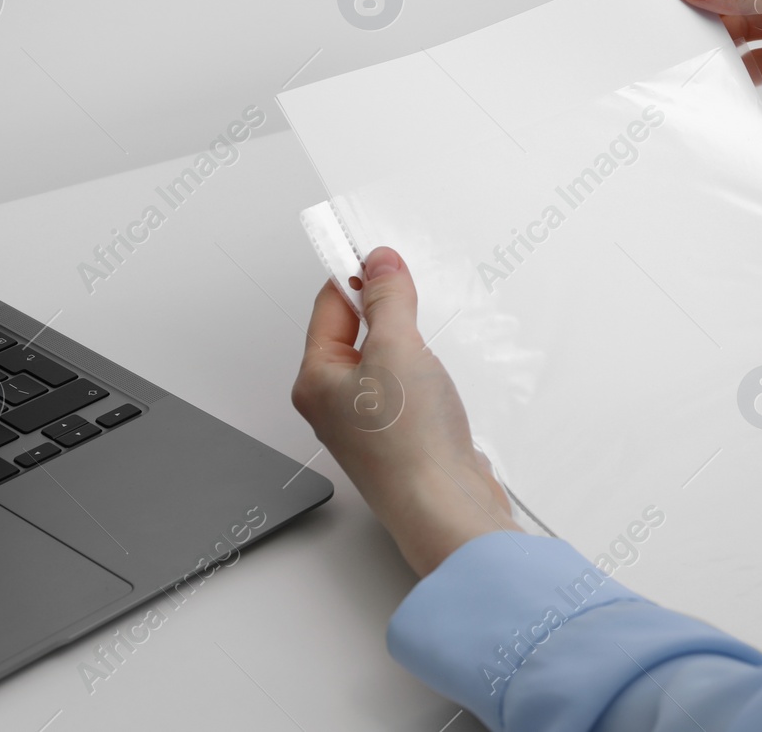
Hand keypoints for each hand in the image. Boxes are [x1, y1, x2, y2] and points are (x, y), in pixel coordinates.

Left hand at [292, 246, 519, 576]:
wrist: (445, 509)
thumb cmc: (409, 448)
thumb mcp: (397, 348)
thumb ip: (388, 299)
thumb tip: (380, 264)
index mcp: (316, 380)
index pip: (330, 305)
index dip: (357, 273)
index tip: (380, 252)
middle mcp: (335, 402)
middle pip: (357, 330)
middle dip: (388, 308)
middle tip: (409, 290)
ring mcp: (368, 421)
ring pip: (386, 358)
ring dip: (410, 341)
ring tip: (427, 340)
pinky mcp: (402, 435)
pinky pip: (408, 384)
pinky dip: (425, 371)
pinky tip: (441, 376)